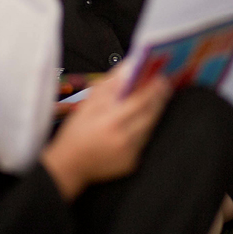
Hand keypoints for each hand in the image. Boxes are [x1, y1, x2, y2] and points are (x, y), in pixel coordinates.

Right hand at [41, 64, 171, 200]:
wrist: (69, 166)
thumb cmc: (76, 134)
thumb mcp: (88, 105)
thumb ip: (110, 85)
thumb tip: (128, 68)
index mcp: (110, 122)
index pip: (140, 101)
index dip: (153, 88)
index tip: (159, 77)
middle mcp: (123, 139)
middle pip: (151, 114)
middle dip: (159, 98)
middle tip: (162, 86)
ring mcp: (129, 153)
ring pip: (150, 127)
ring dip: (152, 112)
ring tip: (151, 100)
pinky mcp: (132, 162)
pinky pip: (143, 141)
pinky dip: (143, 129)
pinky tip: (137, 122)